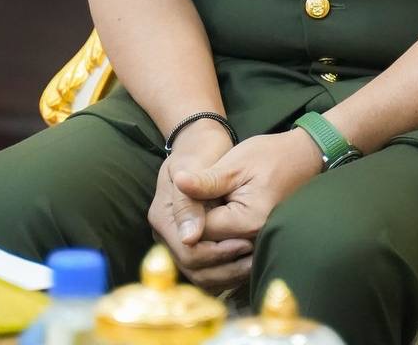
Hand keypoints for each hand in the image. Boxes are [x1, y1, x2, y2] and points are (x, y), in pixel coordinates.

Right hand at [148, 122, 252, 291]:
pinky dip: (226, 272)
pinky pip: (207, 271)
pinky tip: (246, 263)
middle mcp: (166, 234)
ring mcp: (178, 240)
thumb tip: (189, 238)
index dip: (217, 253)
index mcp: (162, 217)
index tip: (245, 244)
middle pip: (194, 269)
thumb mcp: (193, 166)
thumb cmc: (200, 150)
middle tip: (254, 256)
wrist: (201, 142)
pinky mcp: (192, 243)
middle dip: (225, 268)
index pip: (188, 252)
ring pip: (201, 276)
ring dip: (228, 274)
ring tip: (254, 262)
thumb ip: (189, 202)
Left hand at [173, 129, 320, 245]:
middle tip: (194, 193)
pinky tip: (217, 207)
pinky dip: (219, 230)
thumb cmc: (270, 156)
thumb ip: (206, 180)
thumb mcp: (235, 163)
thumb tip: (177, 184)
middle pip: (209, 243)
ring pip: (217, 245)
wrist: (302, 157)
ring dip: (206, 227)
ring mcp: (257, 242)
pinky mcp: (257, 239)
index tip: (186, 191)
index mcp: (248, 222)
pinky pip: (229, 243)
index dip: (188, 212)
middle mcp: (254, 239)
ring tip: (206, 198)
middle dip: (195, 223)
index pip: (202, 231)